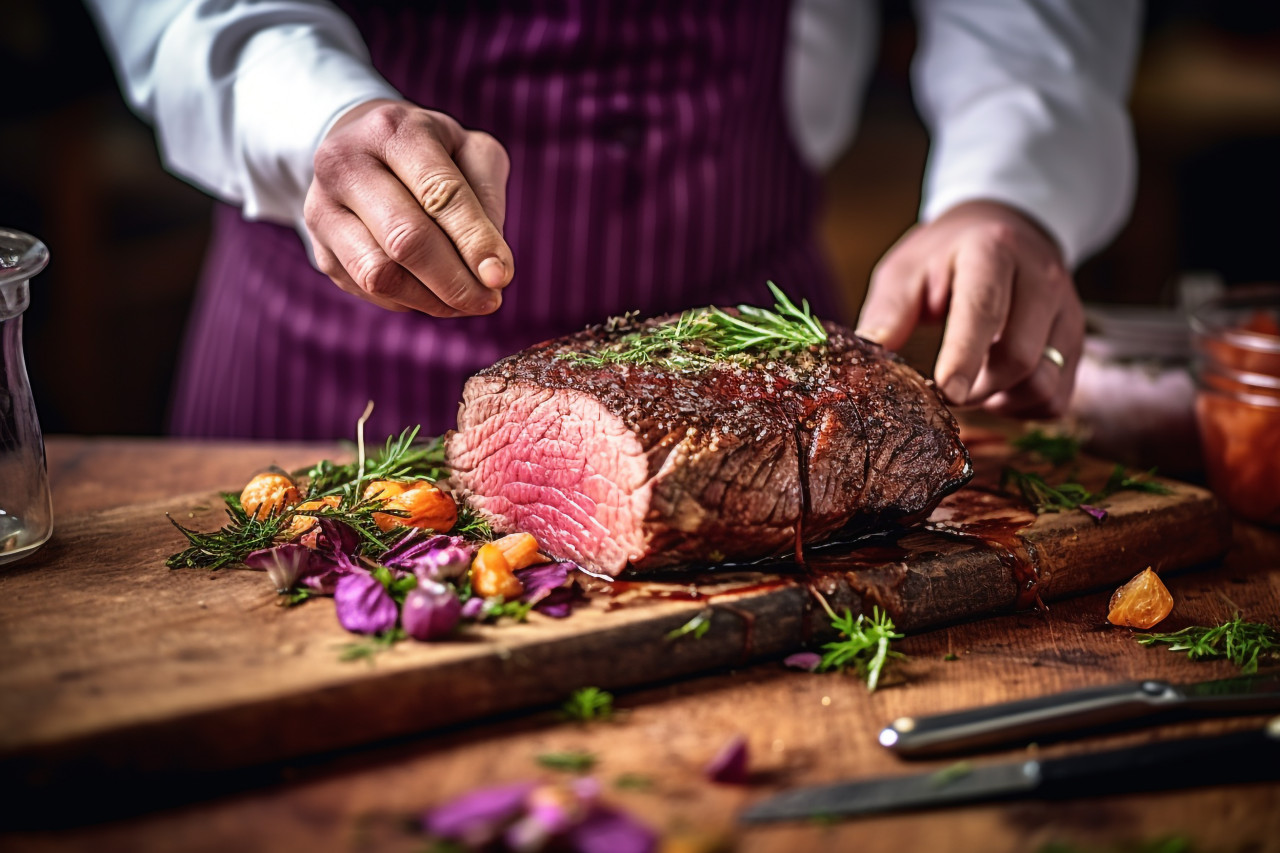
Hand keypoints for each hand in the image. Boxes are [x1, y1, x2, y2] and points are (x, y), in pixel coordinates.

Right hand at [304, 99, 513, 315]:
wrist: (362, 147)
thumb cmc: (432, 153)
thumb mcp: (471, 152)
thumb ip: (489, 201)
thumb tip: (492, 268)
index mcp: (393, 131)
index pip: (439, 194)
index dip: (473, 241)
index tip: (500, 278)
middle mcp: (346, 163)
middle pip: (404, 239)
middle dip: (454, 281)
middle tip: (488, 301)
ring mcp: (322, 207)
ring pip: (379, 274)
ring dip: (432, 300)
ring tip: (465, 301)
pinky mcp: (319, 248)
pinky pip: (367, 290)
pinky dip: (408, 301)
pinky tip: (432, 292)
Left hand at [856, 200, 1083, 418]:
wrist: (1005, 229)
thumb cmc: (946, 256)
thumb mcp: (906, 270)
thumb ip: (887, 313)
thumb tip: (866, 359)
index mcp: (993, 253)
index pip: (984, 311)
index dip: (964, 357)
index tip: (946, 393)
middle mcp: (1041, 280)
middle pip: (1019, 357)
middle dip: (975, 388)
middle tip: (944, 388)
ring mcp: (1067, 312)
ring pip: (1044, 383)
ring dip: (1001, 401)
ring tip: (971, 386)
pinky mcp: (1075, 341)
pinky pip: (1058, 396)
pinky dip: (1024, 408)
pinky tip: (997, 391)